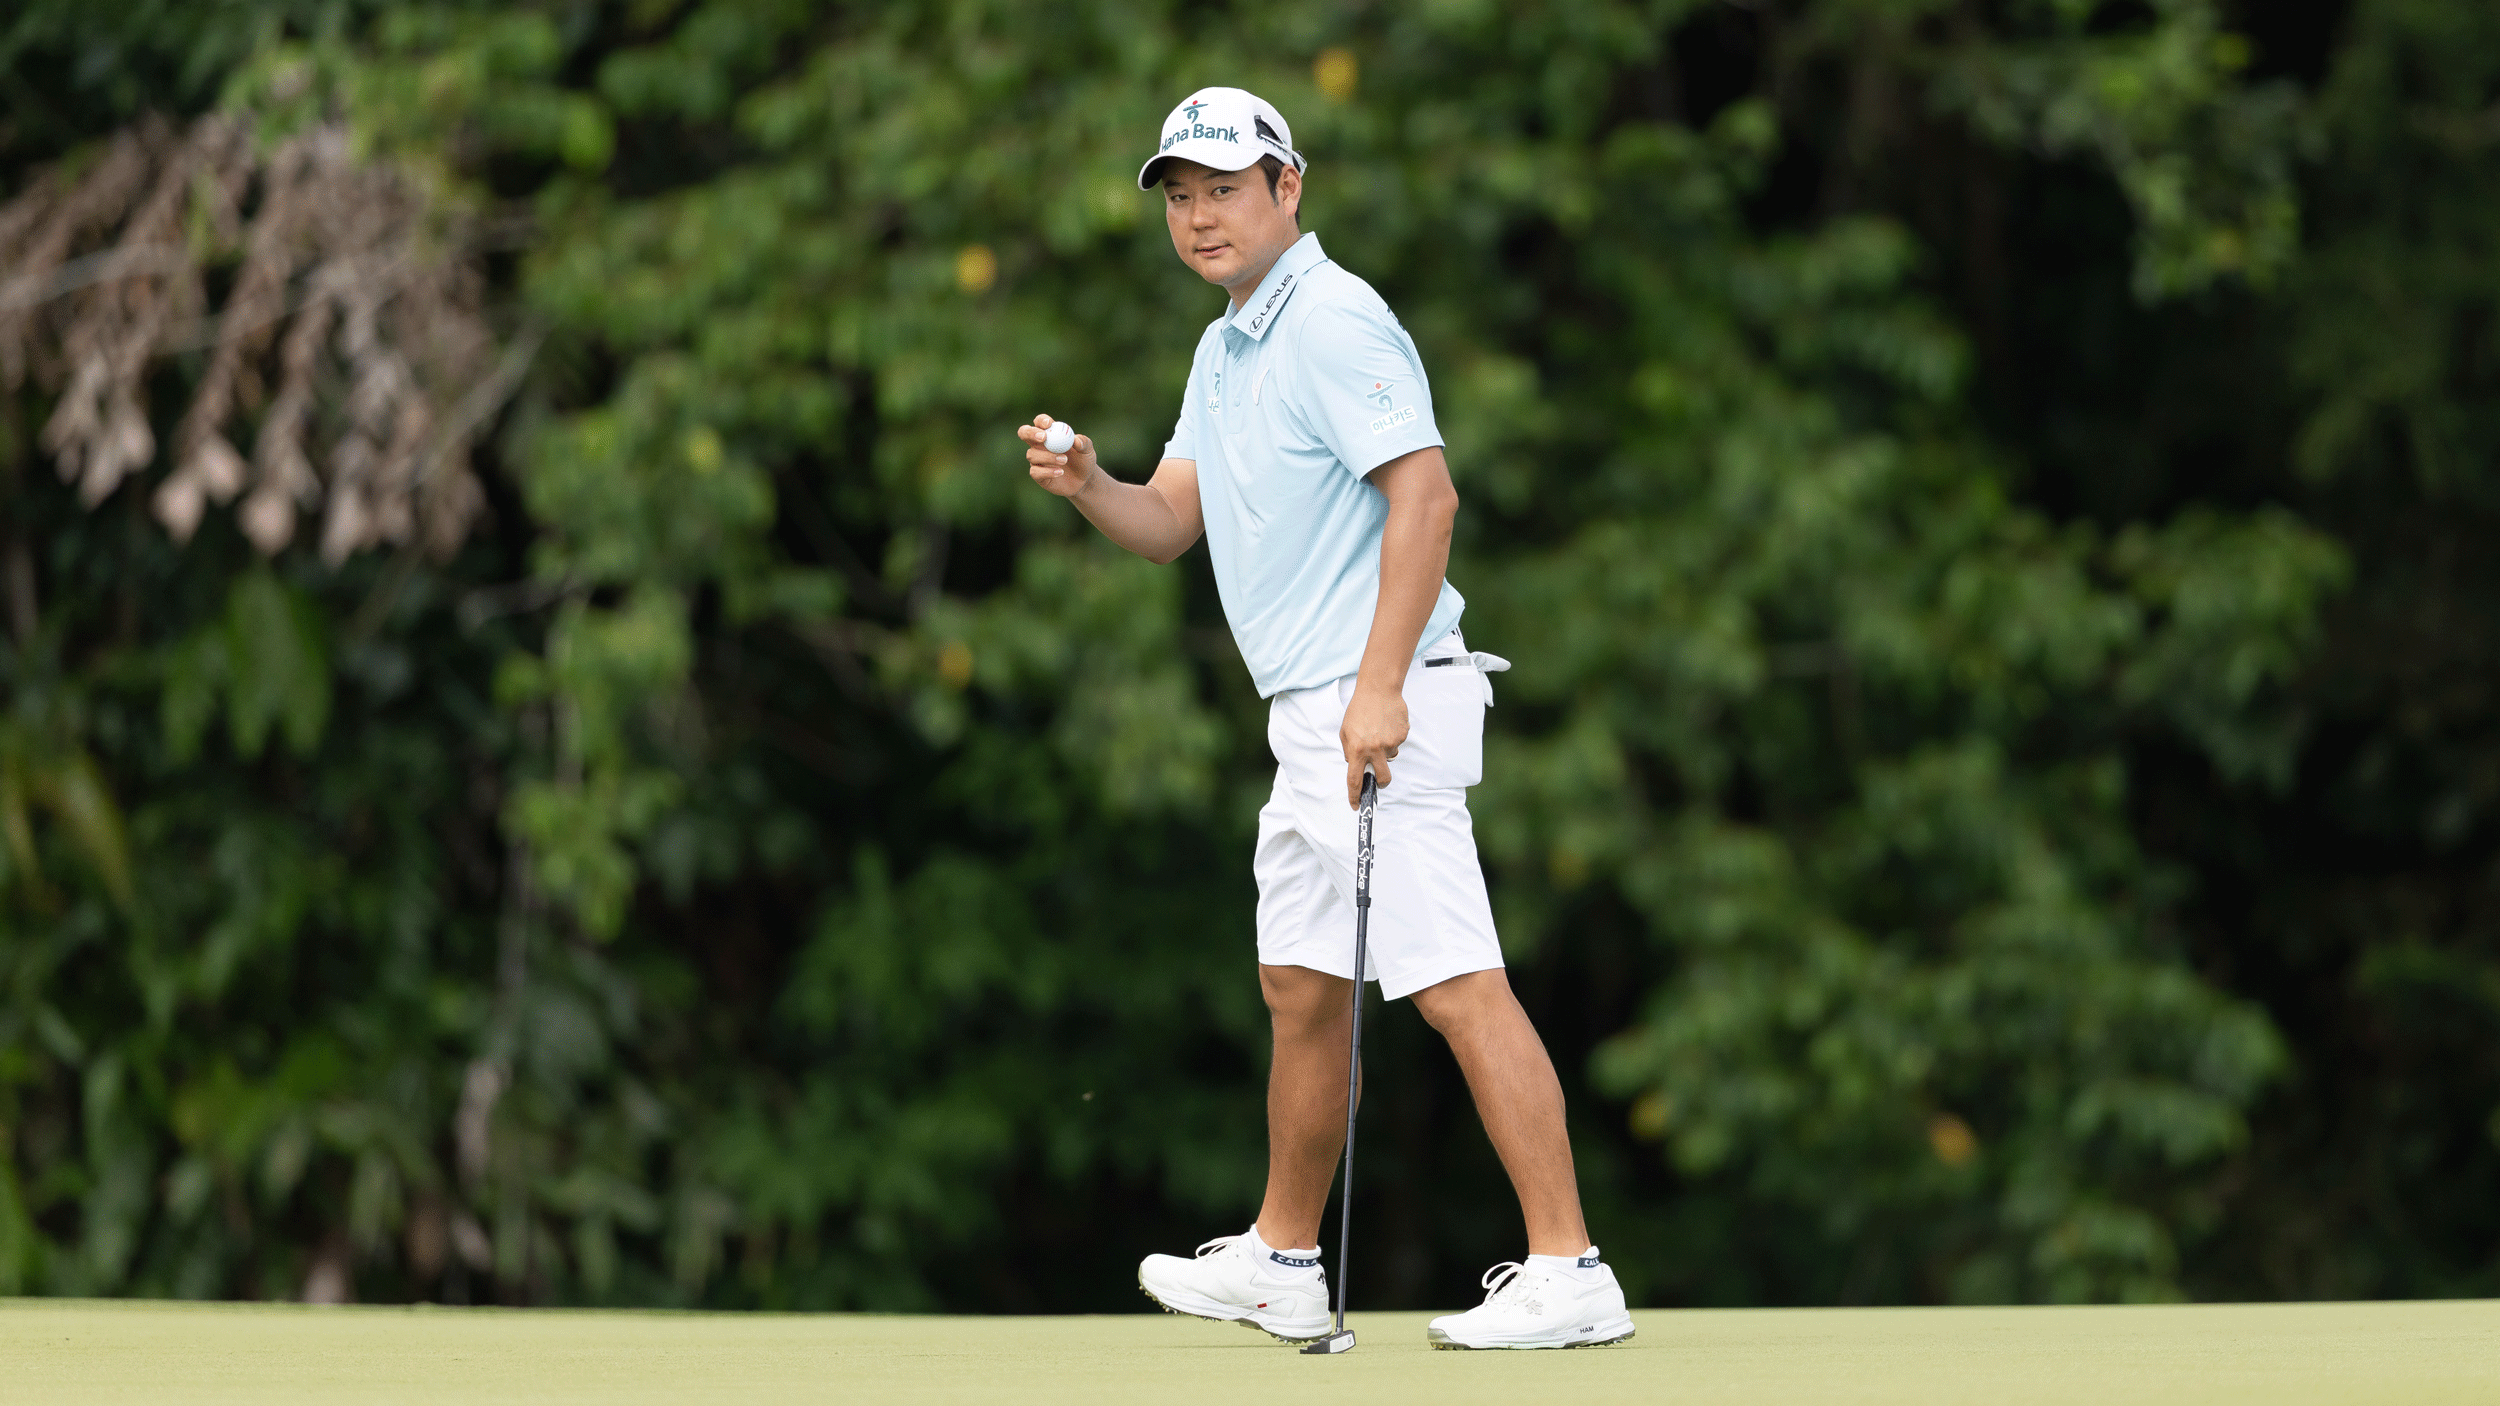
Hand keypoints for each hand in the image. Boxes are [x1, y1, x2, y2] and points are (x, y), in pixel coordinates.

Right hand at [1018, 415, 1097, 498]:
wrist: (1084, 480)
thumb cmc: (1084, 460)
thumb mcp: (1088, 450)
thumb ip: (1084, 443)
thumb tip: (1076, 440)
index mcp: (1050, 433)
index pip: (1039, 422)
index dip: (1041, 421)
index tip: (1049, 424)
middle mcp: (1039, 445)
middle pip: (1024, 433)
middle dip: (1030, 433)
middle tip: (1044, 438)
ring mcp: (1036, 460)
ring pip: (1032, 454)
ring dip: (1047, 456)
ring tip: (1064, 460)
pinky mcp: (1038, 475)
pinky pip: (1035, 472)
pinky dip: (1047, 471)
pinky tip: (1060, 472)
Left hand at [1339, 680, 1407, 806]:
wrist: (1378, 690)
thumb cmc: (1359, 710)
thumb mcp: (1345, 731)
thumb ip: (1350, 751)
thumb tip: (1356, 766)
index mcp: (1357, 750)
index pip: (1355, 780)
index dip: (1355, 796)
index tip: (1356, 805)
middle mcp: (1375, 749)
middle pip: (1383, 779)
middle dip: (1381, 783)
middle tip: (1378, 778)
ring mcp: (1391, 743)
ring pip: (1390, 757)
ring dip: (1385, 751)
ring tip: (1379, 732)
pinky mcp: (1402, 735)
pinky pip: (1397, 744)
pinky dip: (1392, 738)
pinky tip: (1387, 725)